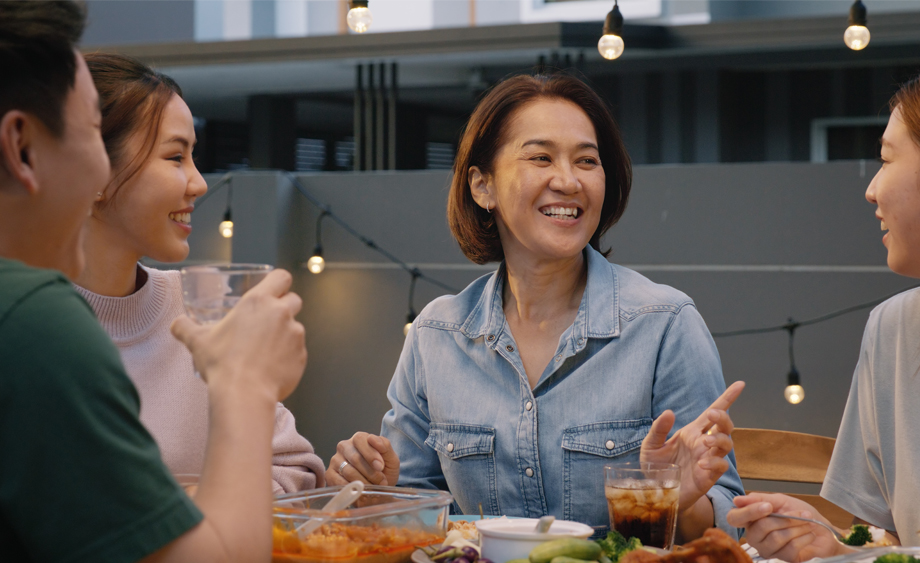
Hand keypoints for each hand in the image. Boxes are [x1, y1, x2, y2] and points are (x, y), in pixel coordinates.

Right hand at [172, 269, 306, 401]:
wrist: (244, 393)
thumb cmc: (222, 364)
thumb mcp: (197, 341)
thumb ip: (185, 327)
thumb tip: (177, 324)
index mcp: (258, 302)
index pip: (281, 277)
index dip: (278, 282)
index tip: (272, 290)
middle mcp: (281, 313)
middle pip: (294, 299)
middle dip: (284, 307)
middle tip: (266, 322)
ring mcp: (295, 335)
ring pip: (296, 327)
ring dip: (284, 334)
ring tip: (264, 350)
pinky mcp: (301, 356)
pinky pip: (298, 351)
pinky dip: (288, 356)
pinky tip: (270, 366)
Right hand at [326, 432, 399, 486]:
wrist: (379, 491)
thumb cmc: (384, 473)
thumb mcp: (391, 459)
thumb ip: (385, 446)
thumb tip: (372, 438)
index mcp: (359, 439)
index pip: (360, 440)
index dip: (371, 454)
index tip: (380, 467)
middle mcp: (345, 447)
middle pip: (355, 457)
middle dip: (371, 472)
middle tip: (381, 481)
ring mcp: (335, 460)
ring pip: (348, 471)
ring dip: (364, 482)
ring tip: (374, 487)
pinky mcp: (330, 475)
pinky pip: (339, 482)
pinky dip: (352, 488)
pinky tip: (361, 491)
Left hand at [640, 381, 744, 511]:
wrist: (656, 494)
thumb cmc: (656, 468)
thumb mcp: (651, 445)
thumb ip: (658, 428)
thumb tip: (669, 412)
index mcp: (692, 433)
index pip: (712, 413)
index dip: (727, 398)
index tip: (739, 384)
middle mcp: (703, 444)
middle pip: (724, 426)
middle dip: (723, 418)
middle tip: (713, 415)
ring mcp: (708, 460)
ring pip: (727, 444)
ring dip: (720, 440)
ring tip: (705, 442)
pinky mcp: (708, 477)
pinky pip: (720, 467)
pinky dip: (715, 463)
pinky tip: (702, 464)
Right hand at [727, 493, 847, 561]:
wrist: (823, 530)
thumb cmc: (801, 513)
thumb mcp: (781, 501)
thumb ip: (760, 499)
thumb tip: (737, 501)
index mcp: (751, 519)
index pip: (735, 518)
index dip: (749, 512)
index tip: (768, 507)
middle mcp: (755, 536)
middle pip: (760, 527)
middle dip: (785, 518)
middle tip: (802, 514)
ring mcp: (767, 549)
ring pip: (776, 538)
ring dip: (797, 527)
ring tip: (808, 523)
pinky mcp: (782, 559)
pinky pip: (789, 548)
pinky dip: (803, 538)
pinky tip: (809, 534)